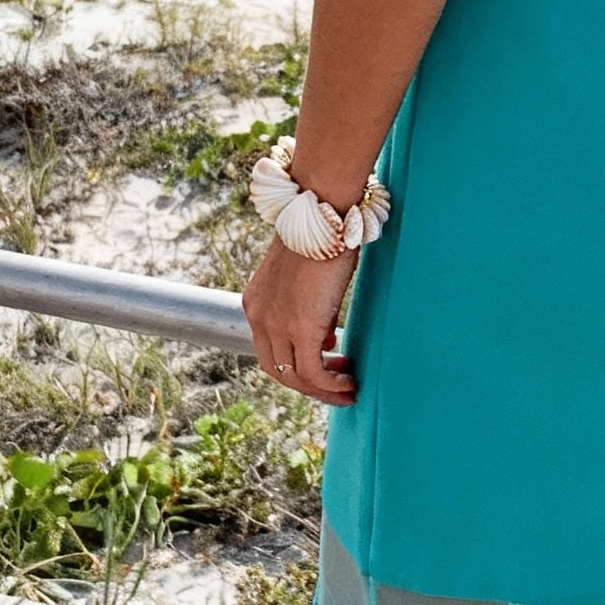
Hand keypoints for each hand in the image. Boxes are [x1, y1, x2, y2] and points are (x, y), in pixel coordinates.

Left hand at [242, 237, 357, 405]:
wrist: (321, 215)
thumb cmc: (321, 235)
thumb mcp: (306, 278)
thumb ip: (309, 308)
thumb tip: (326, 338)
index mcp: (255, 303)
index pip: (269, 349)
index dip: (296, 364)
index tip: (327, 360)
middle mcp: (258, 317)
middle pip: (277, 370)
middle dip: (309, 384)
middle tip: (337, 385)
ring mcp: (276, 325)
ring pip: (294, 377)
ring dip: (322, 389)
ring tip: (348, 388)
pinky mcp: (300, 328)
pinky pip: (312, 372)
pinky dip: (330, 384)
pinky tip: (348, 382)